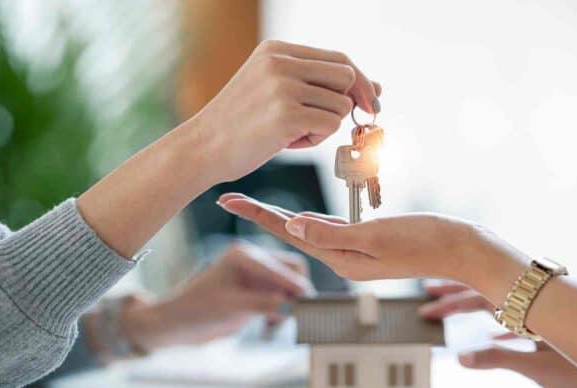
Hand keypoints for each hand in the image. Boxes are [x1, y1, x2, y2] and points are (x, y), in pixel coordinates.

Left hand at [122, 242, 312, 349]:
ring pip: (288, 286)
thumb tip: (293, 305)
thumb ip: (263, 303)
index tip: (309, 302)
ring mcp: (255, 276)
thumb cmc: (196, 310)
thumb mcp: (231, 307)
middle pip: (290, 271)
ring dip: (289, 305)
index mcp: (243, 255)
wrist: (177, 325)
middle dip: (295, 293)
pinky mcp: (256, 292)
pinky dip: (281, 311)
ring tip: (276, 325)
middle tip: (296, 315)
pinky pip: (280, 298)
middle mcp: (253, 260)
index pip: (281, 266)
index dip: (295, 285)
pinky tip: (269, 327)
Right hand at [190, 40, 380, 181]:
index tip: (368, 102)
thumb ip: (318, 84)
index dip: (359, 82)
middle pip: (347, 77)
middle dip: (348, 103)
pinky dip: (315, 140)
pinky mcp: (286, 115)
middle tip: (325, 123)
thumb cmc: (240, 124)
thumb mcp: (273, 90)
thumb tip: (373, 88)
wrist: (203, 147)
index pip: (338, 58)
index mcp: (277, 50)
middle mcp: (281, 63)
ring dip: (324, 126)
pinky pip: (329, 126)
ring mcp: (283, 87)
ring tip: (292, 133)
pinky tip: (287, 142)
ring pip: (340, 106)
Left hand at [216, 193, 527, 303]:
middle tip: (230, 197)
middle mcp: (342, 258)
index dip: (257, 215)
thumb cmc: (425, 241)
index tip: (228, 200)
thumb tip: (295, 227)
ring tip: (255, 205)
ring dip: (281, 218)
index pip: (289, 234)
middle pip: (292, 233)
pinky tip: (300, 216)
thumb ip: (335, 234)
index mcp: (340, 258)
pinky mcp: (369, 242)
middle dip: (260, 216)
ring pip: (308, 232)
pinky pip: (330, 230)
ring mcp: (355, 252)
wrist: (461, 248)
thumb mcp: (377, 237)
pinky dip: (310, 220)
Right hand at [420, 281, 576, 387]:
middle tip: (427, 298)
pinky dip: (494, 327)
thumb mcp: (538, 369)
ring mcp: (540, 318)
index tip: (428, 297)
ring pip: (497, 306)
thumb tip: (461, 357)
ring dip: (471, 307)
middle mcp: (534, 305)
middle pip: (485, 293)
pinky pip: (513, 323)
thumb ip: (499, 360)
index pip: (481, 292)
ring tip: (446, 308)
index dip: (452, 295)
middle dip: (455, 295)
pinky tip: (486, 335)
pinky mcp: (547, 334)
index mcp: (530, 306)